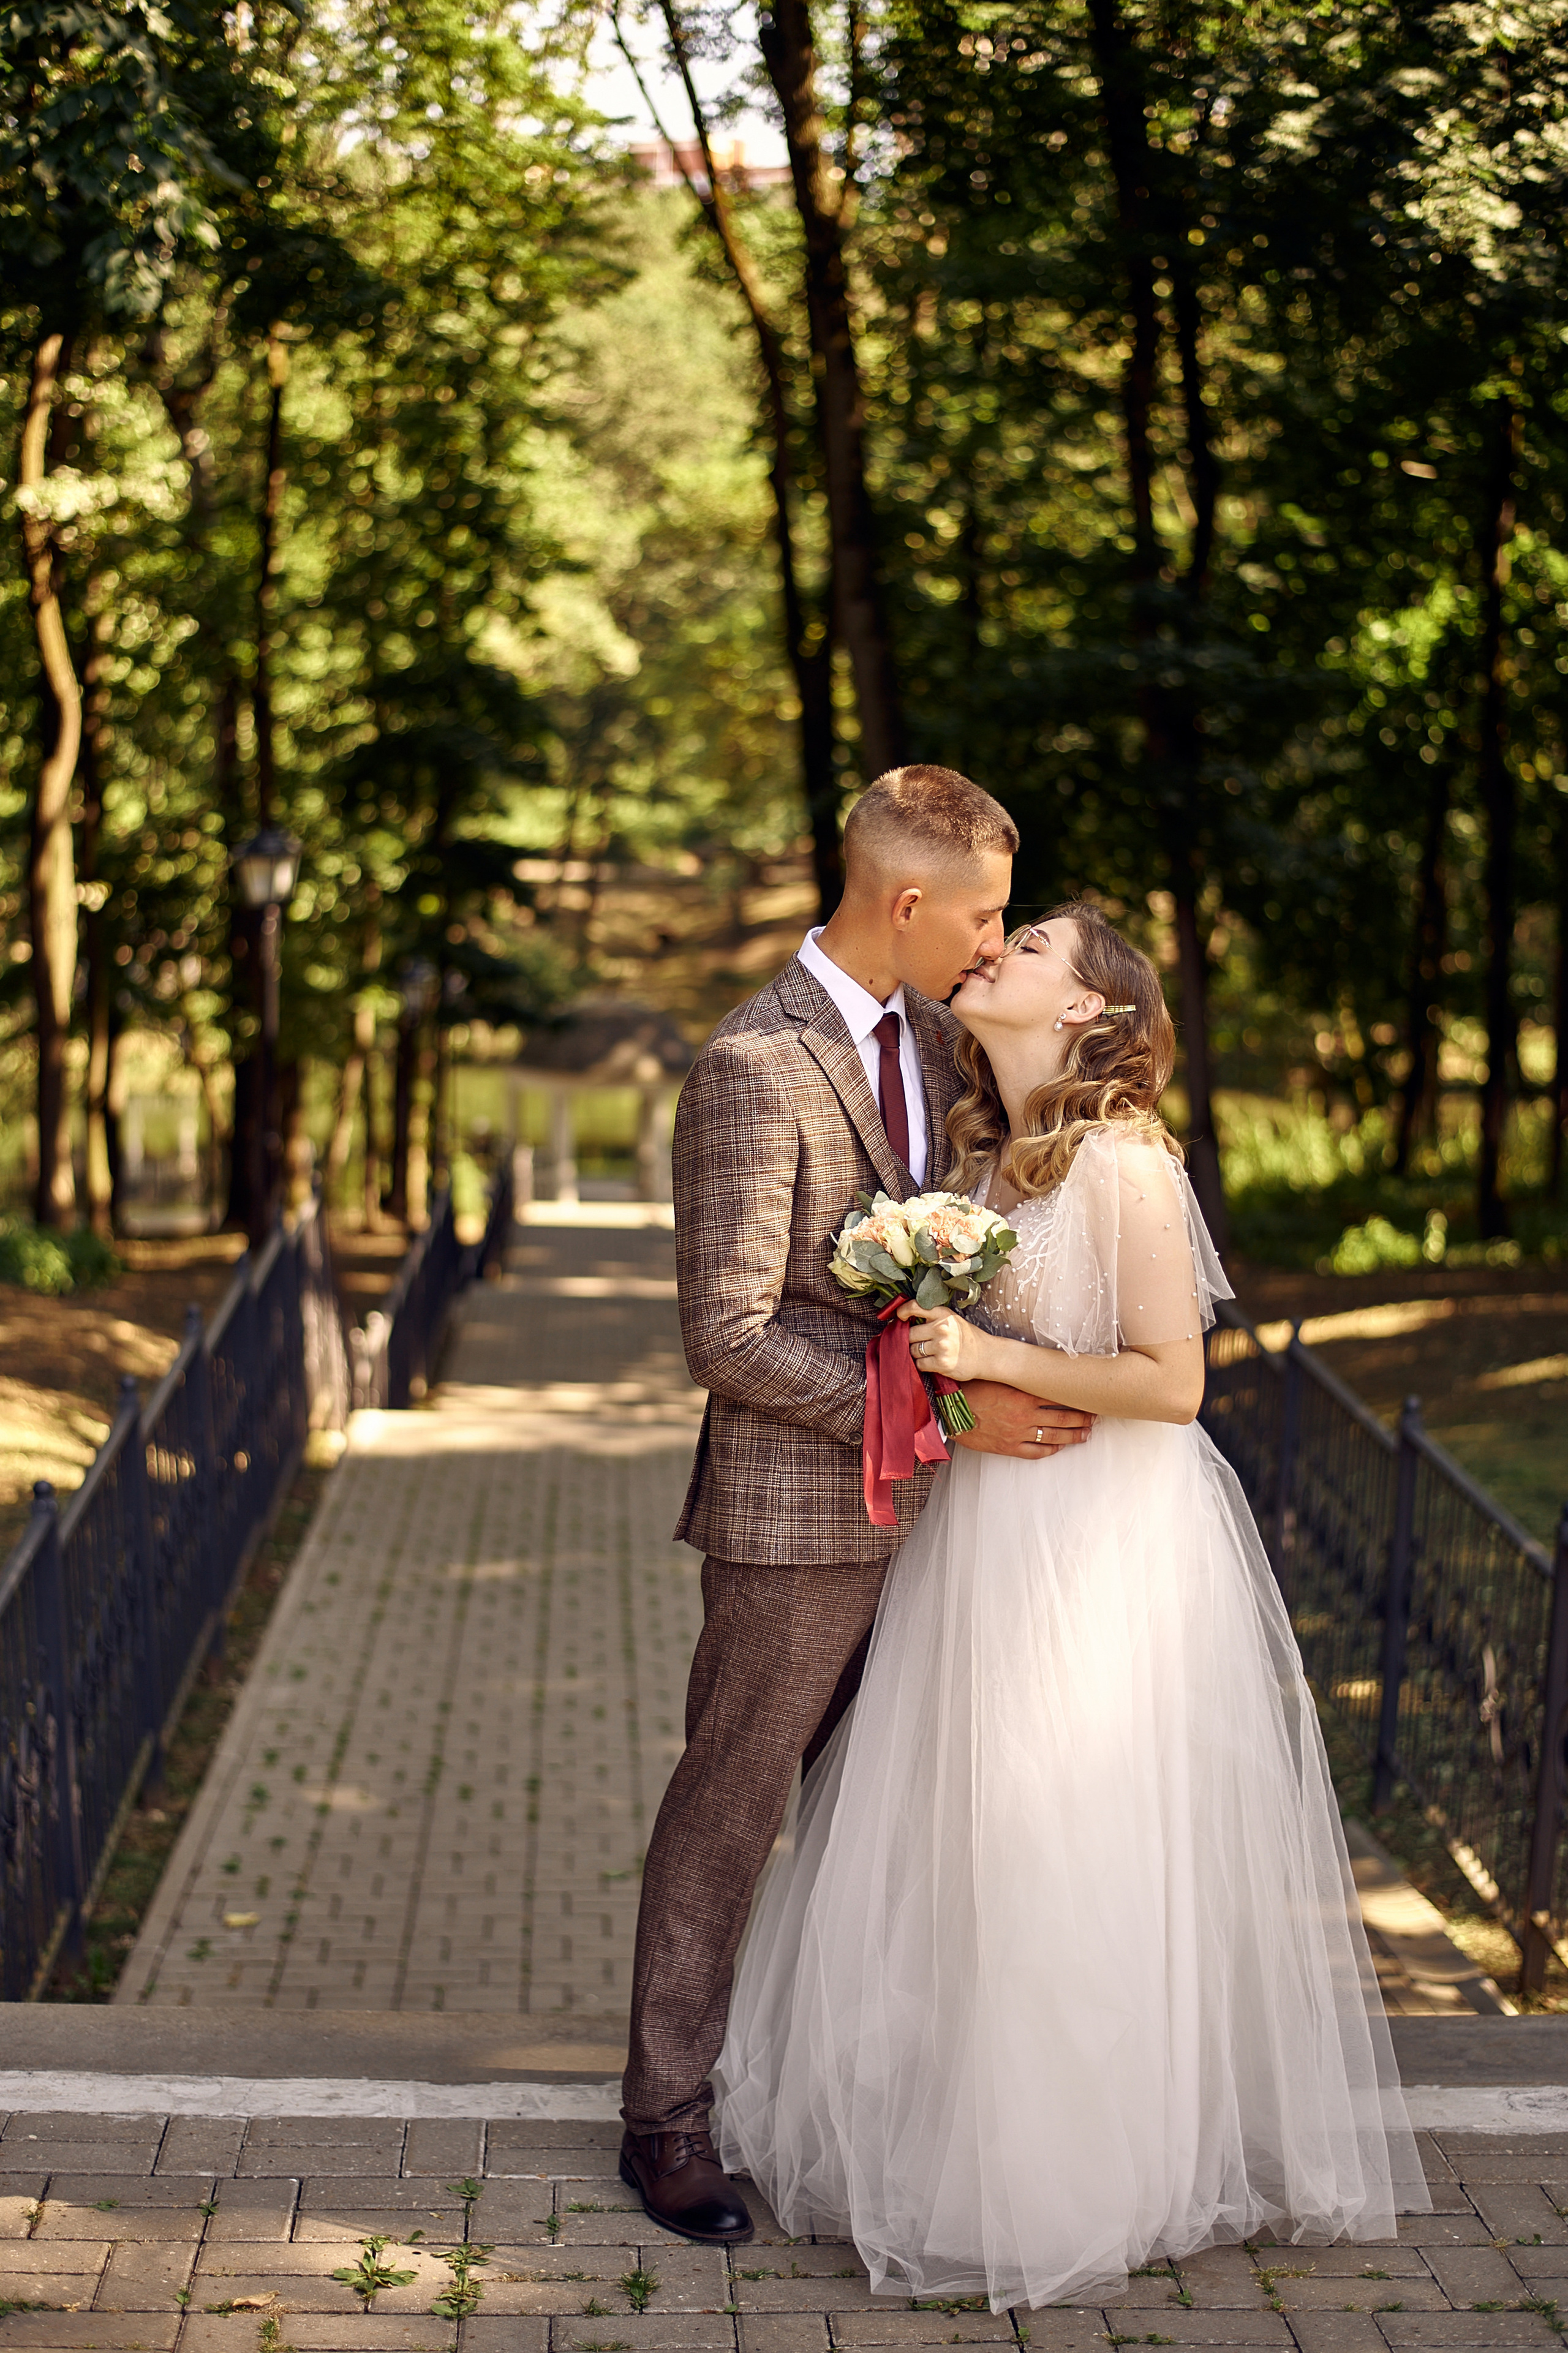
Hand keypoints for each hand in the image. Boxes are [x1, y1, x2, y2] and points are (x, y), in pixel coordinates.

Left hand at [896, 1301, 989, 1382]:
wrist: (986, 1355)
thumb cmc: (966, 1337)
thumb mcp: (952, 1320)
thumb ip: (932, 1318)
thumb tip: (904, 1322)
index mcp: (943, 1314)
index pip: (915, 1307)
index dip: (902, 1311)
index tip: (899, 1317)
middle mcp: (942, 1328)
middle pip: (910, 1334)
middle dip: (912, 1339)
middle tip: (920, 1342)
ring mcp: (942, 1346)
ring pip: (913, 1350)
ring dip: (917, 1353)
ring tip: (929, 1352)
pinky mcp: (942, 1363)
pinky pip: (920, 1364)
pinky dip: (923, 1364)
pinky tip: (933, 1362)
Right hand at [950, 1380, 1093, 1459]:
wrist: (948, 1413)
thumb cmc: (969, 1390)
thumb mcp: (996, 1376)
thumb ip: (1017, 1376)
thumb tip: (1035, 1369)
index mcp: (1022, 1394)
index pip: (1058, 1396)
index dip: (1076, 1398)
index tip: (1088, 1397)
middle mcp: (1024, 1415)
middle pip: (1062, 1417)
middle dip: (1082, 1418)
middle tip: (1095, 1417)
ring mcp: (1018, 1433)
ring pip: (1054, 1435)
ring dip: (1073, 1435)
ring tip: (1086, 1434)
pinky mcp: (1009, 1448)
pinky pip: (1036, 1451)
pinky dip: (1050, 1449)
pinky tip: (1059, 1447)